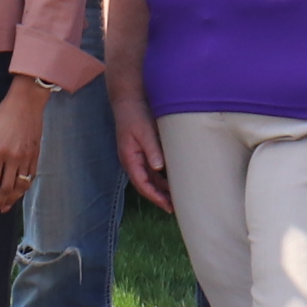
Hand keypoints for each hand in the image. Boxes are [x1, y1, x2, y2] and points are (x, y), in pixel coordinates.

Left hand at [0, 81, 45, 216]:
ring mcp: (27, 158)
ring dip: (11, 199)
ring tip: (4, 208)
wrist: (27, 103)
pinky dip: (24, 188)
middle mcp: (13, 158)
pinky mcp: (36, 155)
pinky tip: (18, 194)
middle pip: (5, 187)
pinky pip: (30, 177)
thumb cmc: (4, 115)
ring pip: (20, 186)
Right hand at [114, 91, 171, 212]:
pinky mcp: (144, 150)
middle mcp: (132, 160)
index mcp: (129, 158)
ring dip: (162, 189)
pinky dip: (163, 177)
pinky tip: (174, 180)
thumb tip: (158, 168)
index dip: (155, 197)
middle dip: (159, 197)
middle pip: (146, 185)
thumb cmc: (134, 114)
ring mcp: (137, 156)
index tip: (168, 206)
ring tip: (177, 198)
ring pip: (151, 178)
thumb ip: (152, 149)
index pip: (142, 184)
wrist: (128, 98)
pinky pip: (153, 169)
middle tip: (175, 208)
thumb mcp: (144, 130)